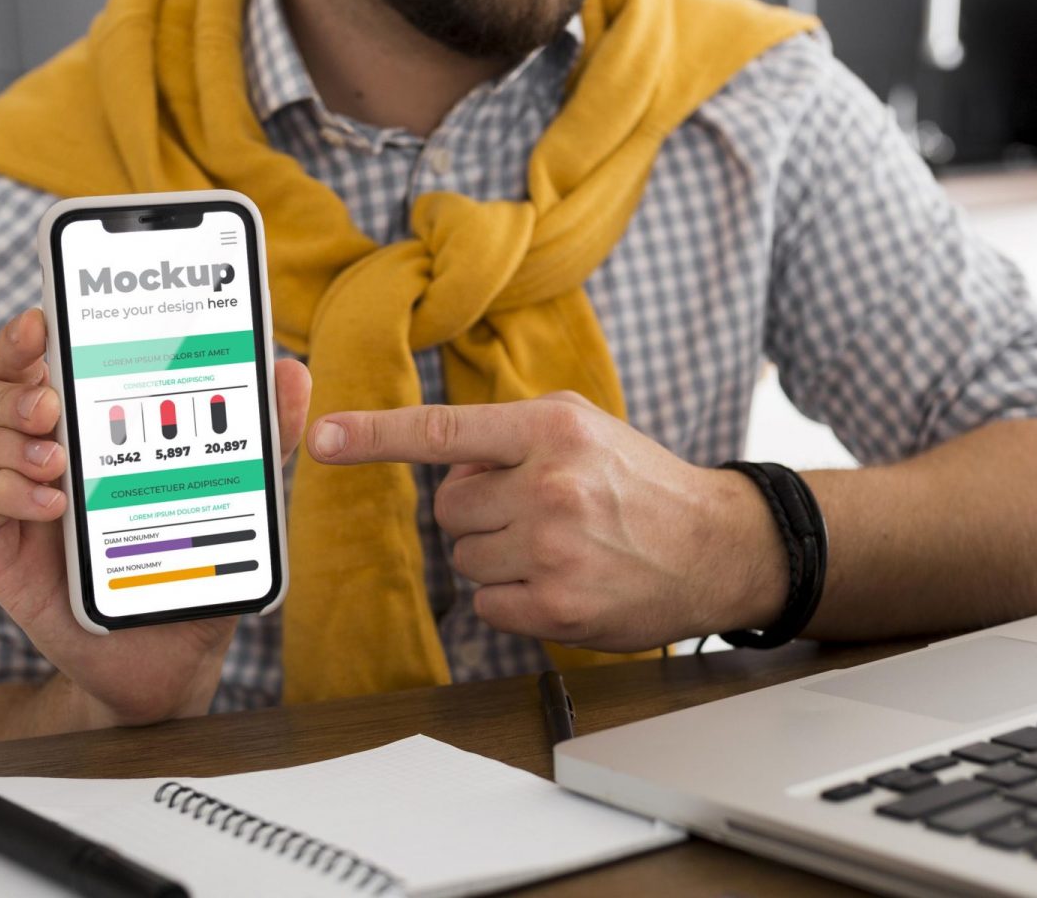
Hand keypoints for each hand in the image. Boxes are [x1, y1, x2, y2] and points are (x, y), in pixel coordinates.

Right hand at [0, 308, 310, 726]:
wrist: (171, 651)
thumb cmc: (191, 557)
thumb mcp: (233, 493)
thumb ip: (263, 436)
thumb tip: (293, 373)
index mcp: (77, 418)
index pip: (27, 356)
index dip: (22, 334)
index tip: (42, 321)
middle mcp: (31, 446)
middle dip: (3, 384)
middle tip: (51, 404)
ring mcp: (9, 494)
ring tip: (57, 458)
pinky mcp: (0, 545)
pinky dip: (7, 492)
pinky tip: (56, 503)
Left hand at [307, 392, 786, 651]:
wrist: (714, 547)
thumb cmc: (640, 484)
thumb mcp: (583, 428)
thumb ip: (510, 432)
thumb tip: (442, 457)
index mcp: (551, 429)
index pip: (443, 430)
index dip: (374, 435)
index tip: (322, 438)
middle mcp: (550, 485)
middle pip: (449, 506)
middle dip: (480, 511)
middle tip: (537, 511)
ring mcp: (553, 550)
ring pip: (465, 558)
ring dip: (497, 556)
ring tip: (557, 545)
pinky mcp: (557, 608)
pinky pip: (487, 604)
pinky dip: (514, 598)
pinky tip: (561, 580)